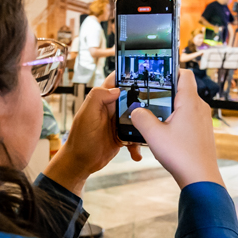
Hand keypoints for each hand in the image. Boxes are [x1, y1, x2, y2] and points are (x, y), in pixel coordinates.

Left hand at [43, 73, 141, 195]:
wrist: (81, 162)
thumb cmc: (80, 139)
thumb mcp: (87, 115)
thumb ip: (98, 97)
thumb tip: (117, 89)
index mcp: (102, 100)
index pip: (116, 81)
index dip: (128, 74)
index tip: (144, 74)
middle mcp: (112, 109)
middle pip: (132, 97)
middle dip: (144, 99)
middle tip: (157, 104)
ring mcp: (118, 123)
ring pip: (137, 117)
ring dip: (143, 124)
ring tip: (149, 132)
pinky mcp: (123, 136)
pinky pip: (135, 137)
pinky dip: (137, 145)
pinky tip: (136, 154)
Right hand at [130, 70, 223, 188]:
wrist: (200, 178)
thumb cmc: (181, 156)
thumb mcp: (153, 135)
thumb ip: (141, 117)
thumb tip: (136, 110)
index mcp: (190, 102)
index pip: (184, 74)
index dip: (171, 71)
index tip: (157, 75)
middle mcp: (200, 108)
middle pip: (183, 90)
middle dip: (165, 92)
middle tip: (149, 99)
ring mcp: (204, 120)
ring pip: (185, 105)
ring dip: (170, 109)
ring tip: (155, 118)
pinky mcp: (203, 132)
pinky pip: (189, 118)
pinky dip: (177, 120)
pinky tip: (166, 133)